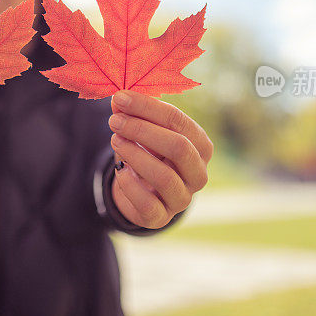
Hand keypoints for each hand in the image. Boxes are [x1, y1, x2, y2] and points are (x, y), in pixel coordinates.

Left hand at [108, 90, 212, 228]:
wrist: (141, 191)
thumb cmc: (149, 153)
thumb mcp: (145, 131)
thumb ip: (133, 115)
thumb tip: (118, 100)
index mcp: (200, 145)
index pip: (178, 121)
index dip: (148, 107)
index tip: (120, 97)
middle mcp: (198, 173)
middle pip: (178, 147)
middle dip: (142, 130)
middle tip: (115, 121)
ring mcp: (182, 198)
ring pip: (164, 177)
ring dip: (135, 155)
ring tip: (115, 140)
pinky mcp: (161, 217)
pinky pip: (148, 204)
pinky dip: (130, 185)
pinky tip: (120, 171)